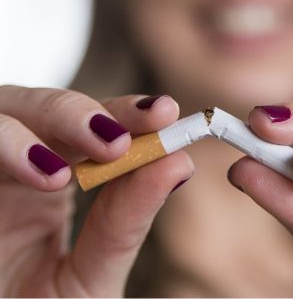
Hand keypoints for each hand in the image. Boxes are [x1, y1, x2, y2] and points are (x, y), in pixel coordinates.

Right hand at [0, 86, 192, 296]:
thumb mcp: (88, 277)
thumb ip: (127, 222)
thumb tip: (181, 164)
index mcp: (53, 177)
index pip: (94, 127)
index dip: (126, 113)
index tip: (165, 111)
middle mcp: (14, 164)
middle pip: (45, 108)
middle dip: (83, 114)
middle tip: (119, 139)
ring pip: (0, 113)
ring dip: (31, 131)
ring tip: (60, 175)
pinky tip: (38, 176)